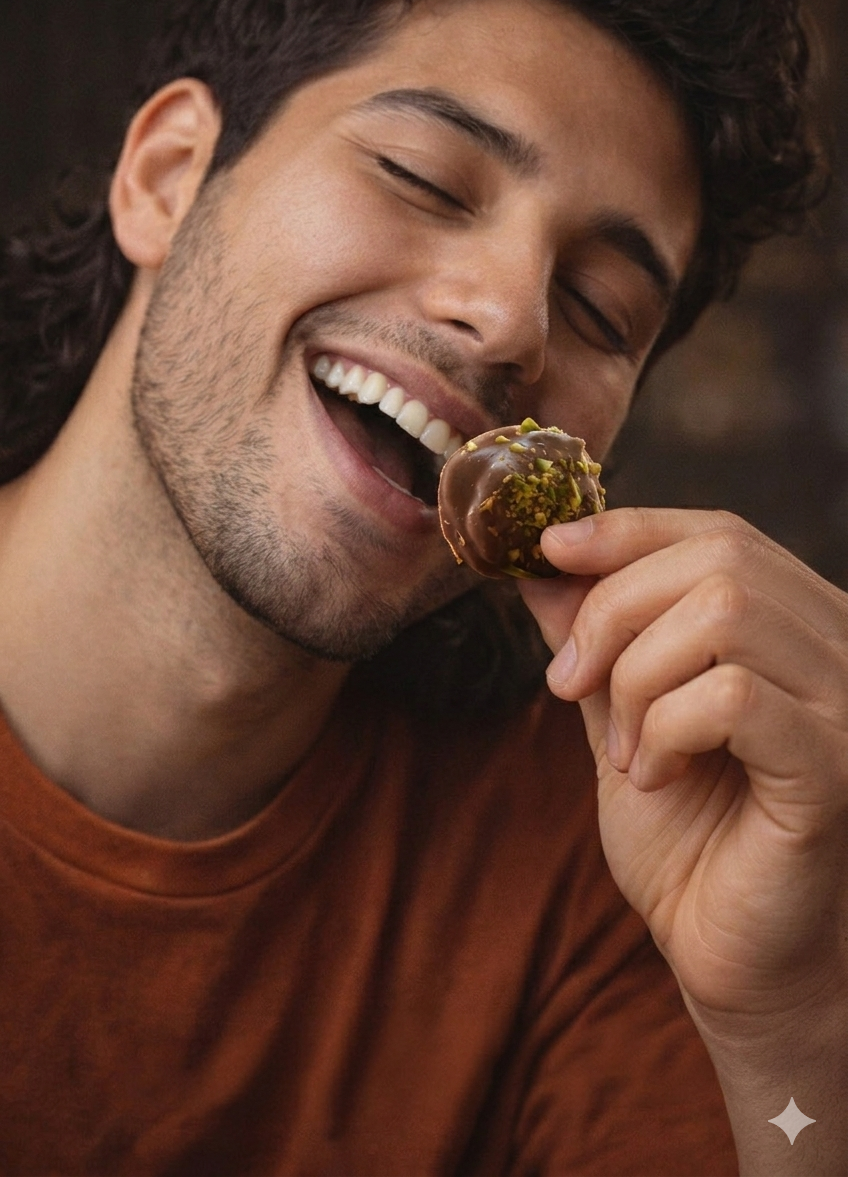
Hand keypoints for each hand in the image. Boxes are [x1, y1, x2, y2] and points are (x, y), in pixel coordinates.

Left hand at [518, 508, 847, 1020]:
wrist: (732, 958)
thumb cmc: (689, 843)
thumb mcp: (620, 721)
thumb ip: (594, 644)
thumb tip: (542, 569)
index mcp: (794, 628)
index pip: (720, 534)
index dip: (628, 529)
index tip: (548, 548)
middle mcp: (838, 650)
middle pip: (718, 560)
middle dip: (613, 611)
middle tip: (567, 684)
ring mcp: (845, 706)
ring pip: (723, 615)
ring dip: (638, 678)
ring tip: (627, 751)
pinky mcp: (833, 768)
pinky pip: (734, 696)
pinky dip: (666, 729)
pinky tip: (658, 779)